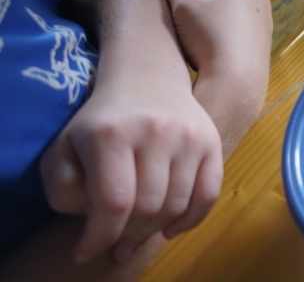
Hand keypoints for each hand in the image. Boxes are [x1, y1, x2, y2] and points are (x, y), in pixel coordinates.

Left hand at [38, 57, 222, 264]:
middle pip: (148, 207)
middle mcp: (156, 132)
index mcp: (112, 135)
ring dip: (155, 230)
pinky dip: (191, 219)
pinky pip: (209, 193)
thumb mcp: (64, 149)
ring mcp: (189, 136)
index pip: (113, 202)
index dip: (99, 237)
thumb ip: (64, 189)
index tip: (85, 253)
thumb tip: (95, 219)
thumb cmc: (99, 122)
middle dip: (127, 236)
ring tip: (137, 233)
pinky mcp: (212, 140)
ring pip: (178, 204)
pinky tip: (170, 227)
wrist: (146, 78)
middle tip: (114, 243)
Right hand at [157, 0, 271, 144]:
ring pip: (232, 3)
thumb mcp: (184, 5)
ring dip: (210, 8)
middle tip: (178, 5)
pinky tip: (206, 44)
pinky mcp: (262, 37)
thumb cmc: (209, 36)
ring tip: (189, 26)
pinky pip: (239, 23)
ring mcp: (262, 16)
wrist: (237, 80)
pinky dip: (221, 25)